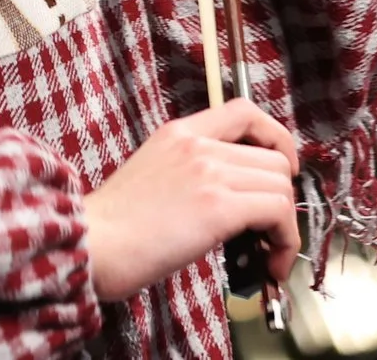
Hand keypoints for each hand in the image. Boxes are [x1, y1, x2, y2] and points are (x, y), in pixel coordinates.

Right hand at [85, 99, 301, 302]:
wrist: (90, 243)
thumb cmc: (112, 226)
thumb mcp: (151, 175)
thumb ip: (188, 172)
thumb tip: (228, 198)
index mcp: (179, 133)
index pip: (245, 111)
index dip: (275, 138)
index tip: (279, 169)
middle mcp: (198, 146)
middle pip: (274, 158)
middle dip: (281, 198)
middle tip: (268, 231)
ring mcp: (209, 173)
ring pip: (281, 186)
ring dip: (286, 225)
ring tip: (268, 253)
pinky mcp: (217, 207)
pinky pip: (278, 213)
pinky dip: (286, 242)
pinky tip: (271, 264)